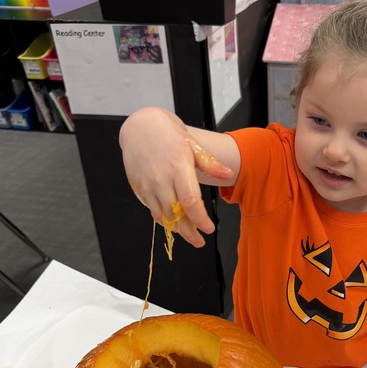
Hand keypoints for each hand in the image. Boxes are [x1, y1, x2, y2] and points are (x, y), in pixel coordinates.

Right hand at [120, 107, 233, 246]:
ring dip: (176, 228)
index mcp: (178, 167)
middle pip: (176, 214)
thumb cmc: (168, 134)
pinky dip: (164, 219)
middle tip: (199, 241)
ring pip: (163, 215)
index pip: (190, 202)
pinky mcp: (138, 187)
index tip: (208, 229)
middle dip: (189, 232)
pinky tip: (173, 221)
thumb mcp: (193, 144)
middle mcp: (161, 178)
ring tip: (189, 234)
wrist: (139, 126)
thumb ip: (210, 163)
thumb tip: (228, 175)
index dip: (200, 220)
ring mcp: (147, 184)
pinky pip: (152, 209)